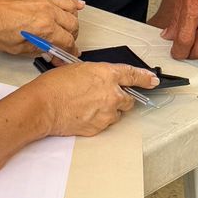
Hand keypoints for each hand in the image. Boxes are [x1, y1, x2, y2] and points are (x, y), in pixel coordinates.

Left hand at [0, 0, 82, 54]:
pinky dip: (71, 0)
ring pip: (71, 7)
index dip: (70, 51)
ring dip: (74, 19)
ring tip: (70, 27)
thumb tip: (50, 53)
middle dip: (73, 36)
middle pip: (73, 25)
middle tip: (67, 42)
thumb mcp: (16, 49)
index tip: (69, 55)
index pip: (67, 41)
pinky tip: (77, 5)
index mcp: (44, 27)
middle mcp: (47, 10)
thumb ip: (37, 50)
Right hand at [30, 62, 158, 136]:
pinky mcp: (100, 127)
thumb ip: (96, 74)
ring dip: (108, 111)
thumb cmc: (55, 86)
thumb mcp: (78, 69)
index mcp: (107, 74)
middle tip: (104, 98)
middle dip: (120, 99)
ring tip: (88, 107)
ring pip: (116, 113)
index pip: (133, 75)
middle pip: (128, 99)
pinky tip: (83, 115)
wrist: (44, 106)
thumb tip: (100, 80)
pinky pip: (105, 124)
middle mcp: (112, 93)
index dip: (145, 78)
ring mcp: (108, 112)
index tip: (152, 80)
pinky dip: (97, 120)